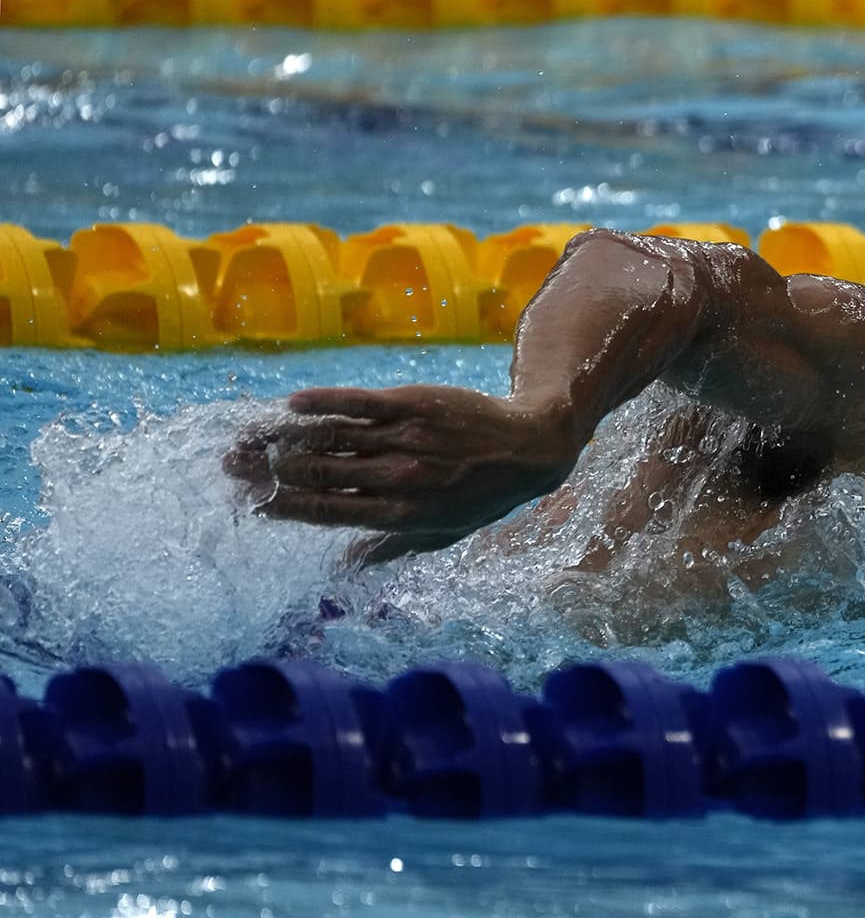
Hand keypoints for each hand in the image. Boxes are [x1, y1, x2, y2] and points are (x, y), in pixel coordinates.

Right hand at [224, 385, 582, 565]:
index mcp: (400, 515)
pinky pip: (360, 403)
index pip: (328, 512)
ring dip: (282, 437)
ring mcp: (405, 438)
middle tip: (229, 464)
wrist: (529, 446)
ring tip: (246, 436)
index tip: (250, 502)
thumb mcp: (441, 534)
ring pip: (331, 438)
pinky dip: (324, 403)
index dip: (284, 507)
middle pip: (319, 474)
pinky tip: (291, 405)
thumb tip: (344, 566)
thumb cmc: (483, 496)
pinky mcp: (413, 404)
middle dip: (269, 471)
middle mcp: (399, 478)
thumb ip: (389, 548)